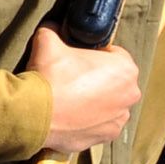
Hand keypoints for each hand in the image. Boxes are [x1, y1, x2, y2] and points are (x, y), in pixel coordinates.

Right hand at [33, 25, 140, 152]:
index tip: (77, 59)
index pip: (114, 54)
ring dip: (95, 101)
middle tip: (72, 78)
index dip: (94, 54)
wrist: (35, 114)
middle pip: (114, 81)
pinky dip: (89, 120)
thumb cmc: (49, 77)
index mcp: (125, 68)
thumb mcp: (48, 42)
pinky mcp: (106, 136)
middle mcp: (130, 94)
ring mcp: (119, 118)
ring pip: (109, 103)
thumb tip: (52, 27)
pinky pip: (100, 124)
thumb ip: (53, 30)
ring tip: (70, 99)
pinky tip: (70, 115)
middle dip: (98, 79)